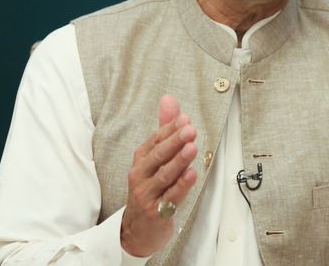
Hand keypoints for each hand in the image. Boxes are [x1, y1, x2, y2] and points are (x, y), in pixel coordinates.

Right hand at [120, 95, 198, 256]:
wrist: (137, 230)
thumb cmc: (150, 189)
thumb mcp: (155, 160)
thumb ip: (164, 130)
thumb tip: (169, 99)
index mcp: (141, 161)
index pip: (154, 141)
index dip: (169, 129)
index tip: (185, 119)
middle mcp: (140, 176)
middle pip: (157, 156)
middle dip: (174, 142)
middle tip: (189, 129)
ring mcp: (147, 195)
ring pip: (164, 176)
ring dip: (179, 162)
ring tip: (192, 148)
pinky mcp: (155, 212)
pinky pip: (170, 197)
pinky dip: (181, 186)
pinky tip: (192, 174)